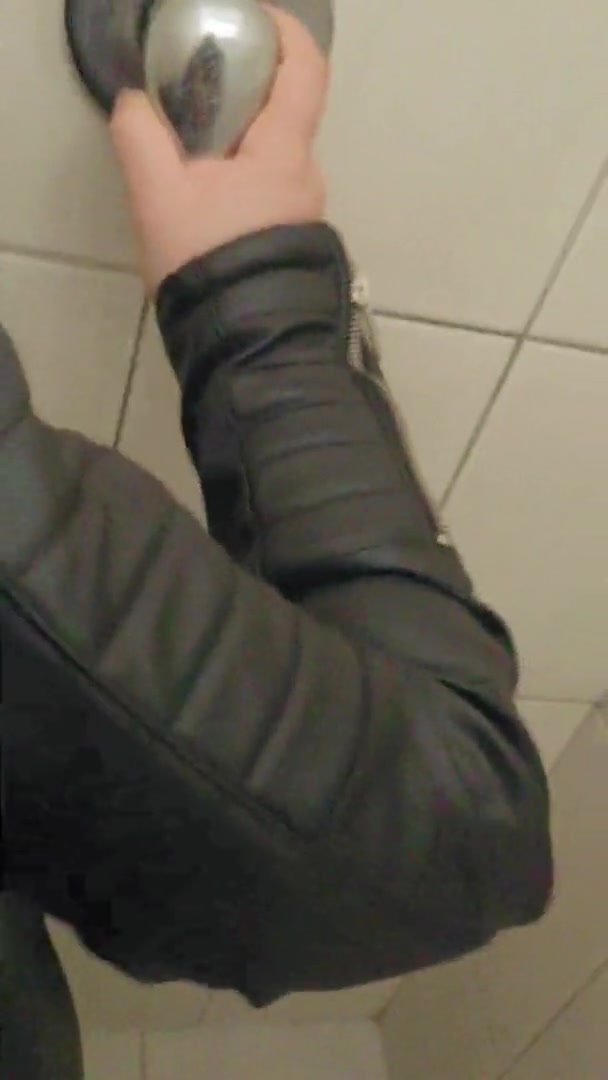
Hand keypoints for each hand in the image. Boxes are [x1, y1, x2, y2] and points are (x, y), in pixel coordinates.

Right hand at [110, 6, 328, 294]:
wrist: (244, 348)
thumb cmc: (207, 264)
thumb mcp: (158, 196)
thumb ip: (142, 138)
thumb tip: (135, 106)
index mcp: (284, 154)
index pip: (305, 72)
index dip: (286, 34)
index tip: (255, 22)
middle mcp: (306, 180)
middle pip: (280, 119)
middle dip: (239, 104)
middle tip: (192, 108)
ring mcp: (305, 216)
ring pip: (271, 164)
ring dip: (233, 155)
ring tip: (187, 173)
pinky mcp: (295, 247)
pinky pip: (268, 198)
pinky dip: (239, 188)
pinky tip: (205, 212)